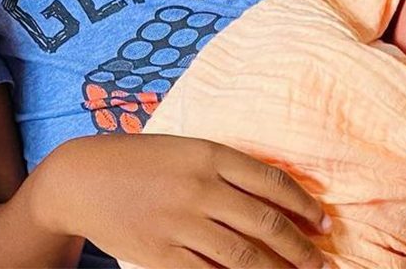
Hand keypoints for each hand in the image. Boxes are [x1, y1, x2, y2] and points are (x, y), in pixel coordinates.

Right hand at [36, 133, 329, 268]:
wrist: (82, 178)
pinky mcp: (162, 253)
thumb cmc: (137, 159)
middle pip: (267, 223)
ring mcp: (181, 222)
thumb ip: (222, 167)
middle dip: (302, 248)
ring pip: (246, 258)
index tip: (323, 222)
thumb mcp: (182, 148)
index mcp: (207, 153)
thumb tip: (271, 196)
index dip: (304, 204)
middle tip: (320, 262)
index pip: (272, 181)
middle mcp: (199, 187)